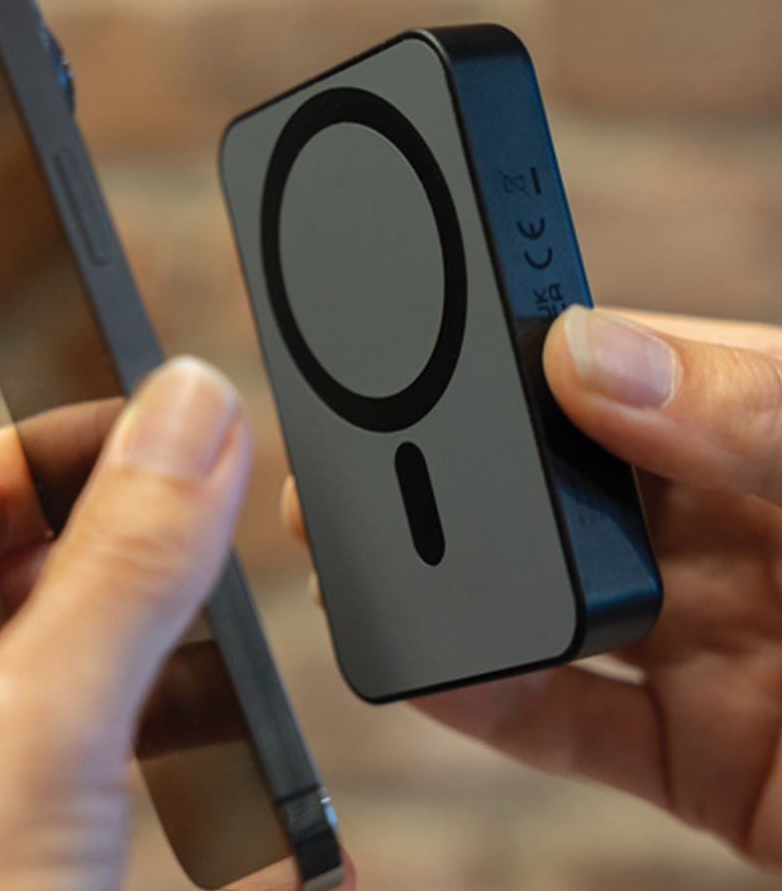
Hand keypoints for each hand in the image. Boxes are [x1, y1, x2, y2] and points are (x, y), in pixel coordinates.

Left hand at [0, 356, 338, 890]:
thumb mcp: (25, 744)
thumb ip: (117, 570)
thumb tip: (190, 408)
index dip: (24, 455)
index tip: (132, 420)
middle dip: (104, 554)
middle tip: (199, 520)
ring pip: (63, 719)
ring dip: (160, 678)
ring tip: (238, 653)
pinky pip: (126, 827)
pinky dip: (210, 817)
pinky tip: (287, 842)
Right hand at [284, 307, 781, 867]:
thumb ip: (747, 410)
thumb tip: (585, 351)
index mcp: (762, 434)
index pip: (613, 369)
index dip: (516, 348)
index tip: (423, 333)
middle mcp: (723, 529)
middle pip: (551, 485)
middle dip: (451, 470)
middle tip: (351, 456)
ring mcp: (704, 642)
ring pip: (539, 603)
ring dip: (448, 586)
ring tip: (355, 562)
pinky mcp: (697, 757)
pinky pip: (566, 725)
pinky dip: (486, 701)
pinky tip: (422, 672)